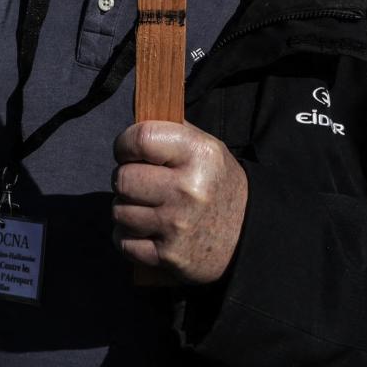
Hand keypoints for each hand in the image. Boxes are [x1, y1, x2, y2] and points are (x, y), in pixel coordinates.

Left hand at [111, 120, 248, 284]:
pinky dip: (127, 237)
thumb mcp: (206, 149)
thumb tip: (135, 111)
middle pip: (122, 178)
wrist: (247, 237)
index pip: (140, 138)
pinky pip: (123, 241)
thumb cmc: (217, 185)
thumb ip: (172, 130)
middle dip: (124, 180)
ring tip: (145, 208)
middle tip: (139, 183)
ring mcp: (176, 225)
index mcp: (198, 154)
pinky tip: (145, 230)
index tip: (127, 151)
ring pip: (119, 211)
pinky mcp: (168, 255)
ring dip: (126, 210)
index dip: (124, 144)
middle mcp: (187, 189)